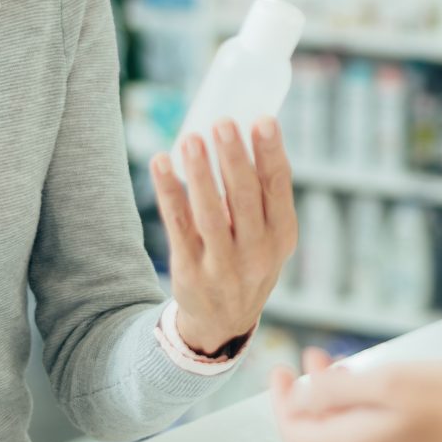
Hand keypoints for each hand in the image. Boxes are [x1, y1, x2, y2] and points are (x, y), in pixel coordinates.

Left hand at [150, 118, 295, 353]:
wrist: (223, 321)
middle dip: (234, 158)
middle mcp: (256, 251)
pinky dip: (169, 192)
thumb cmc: (248, 258)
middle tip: (223, 122)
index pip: (278, 187)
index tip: (263, 120)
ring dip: (200, 174)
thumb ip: (261, 195)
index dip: (271, 153)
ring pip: (210, 213)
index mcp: (281, 233)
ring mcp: (223, 264)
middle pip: (245, 198)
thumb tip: (238, 133)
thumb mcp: (268, 236)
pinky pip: (178, 226)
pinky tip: (161, 163)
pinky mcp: (191, 270)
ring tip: (191, 139)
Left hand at [270, 350, 441, 441]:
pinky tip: (407, 403)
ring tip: (376, 373)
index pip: (294, 433)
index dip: (282, 399)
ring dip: (355, 408)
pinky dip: (384, 425)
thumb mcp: (396, 380)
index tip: (283, 369)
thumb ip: (337, 391)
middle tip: (327, 357)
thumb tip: (299, 396)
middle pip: (327, 436)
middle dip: (321, 395)